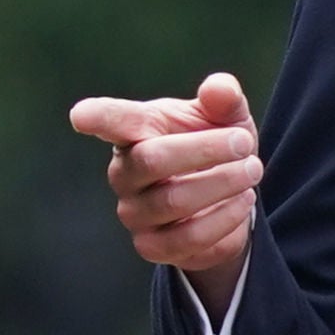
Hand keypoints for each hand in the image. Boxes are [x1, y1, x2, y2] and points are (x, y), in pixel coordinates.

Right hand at [68, 73, 261, 320]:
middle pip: (152, 160)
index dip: (96, 118)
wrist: (231, 198)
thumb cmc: (217, 146)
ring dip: (222, 184)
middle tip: (245, 144)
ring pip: (173, 201)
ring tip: (252, 171)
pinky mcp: (152, 246)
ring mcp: (134, 211)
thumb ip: (224, 99)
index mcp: (135, 132)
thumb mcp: (227, 118)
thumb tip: (220, 88)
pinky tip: (243, 201)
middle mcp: (125, 173)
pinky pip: (188, 238)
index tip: (82, 117)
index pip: (110, 121)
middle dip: (206, 150)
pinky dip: (225, 218)